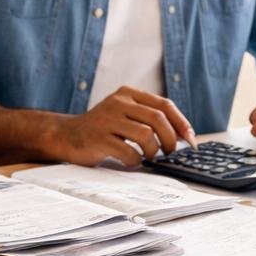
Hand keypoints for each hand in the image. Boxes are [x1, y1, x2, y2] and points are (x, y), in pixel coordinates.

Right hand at [48, 86, 195, 166]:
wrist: (65, 136)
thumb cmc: (102, 129)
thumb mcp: (124, 114)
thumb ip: (148, 118)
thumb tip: (184, 135)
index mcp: (127, 94)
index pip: (164, 104)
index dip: (181, 123)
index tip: (190, 140)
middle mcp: (118, 103)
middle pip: (158, 119)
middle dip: (170, 140)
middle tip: (168, 152)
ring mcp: (107, 120)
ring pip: (146, 136)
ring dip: (152, 151)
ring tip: (147, 156)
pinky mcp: (98, 138)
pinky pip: (129, 152)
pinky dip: (135, 161)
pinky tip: (130, 161)